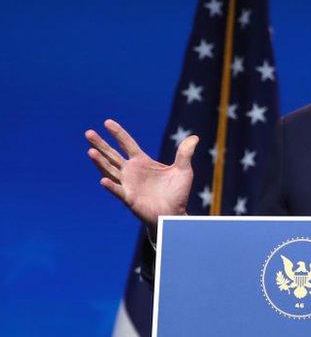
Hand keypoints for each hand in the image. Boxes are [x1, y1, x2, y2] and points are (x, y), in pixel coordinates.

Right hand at [85, 119, 197, 234]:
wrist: (175, 214)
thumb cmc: (177, 193)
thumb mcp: (183, 170)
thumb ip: (185, 154)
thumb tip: (195, 137)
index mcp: (142, 162)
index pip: (127, 144)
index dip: (118, 133)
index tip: (107, 122)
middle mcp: (131, 171)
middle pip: (112, 155)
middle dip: (100, 144)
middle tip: (88, 132)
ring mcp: (128, 184)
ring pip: (110, 171)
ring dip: (100, 162)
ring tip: (90, 152)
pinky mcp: (129, 198)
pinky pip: (118, 191)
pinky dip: (111, 186)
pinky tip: (103, 180)